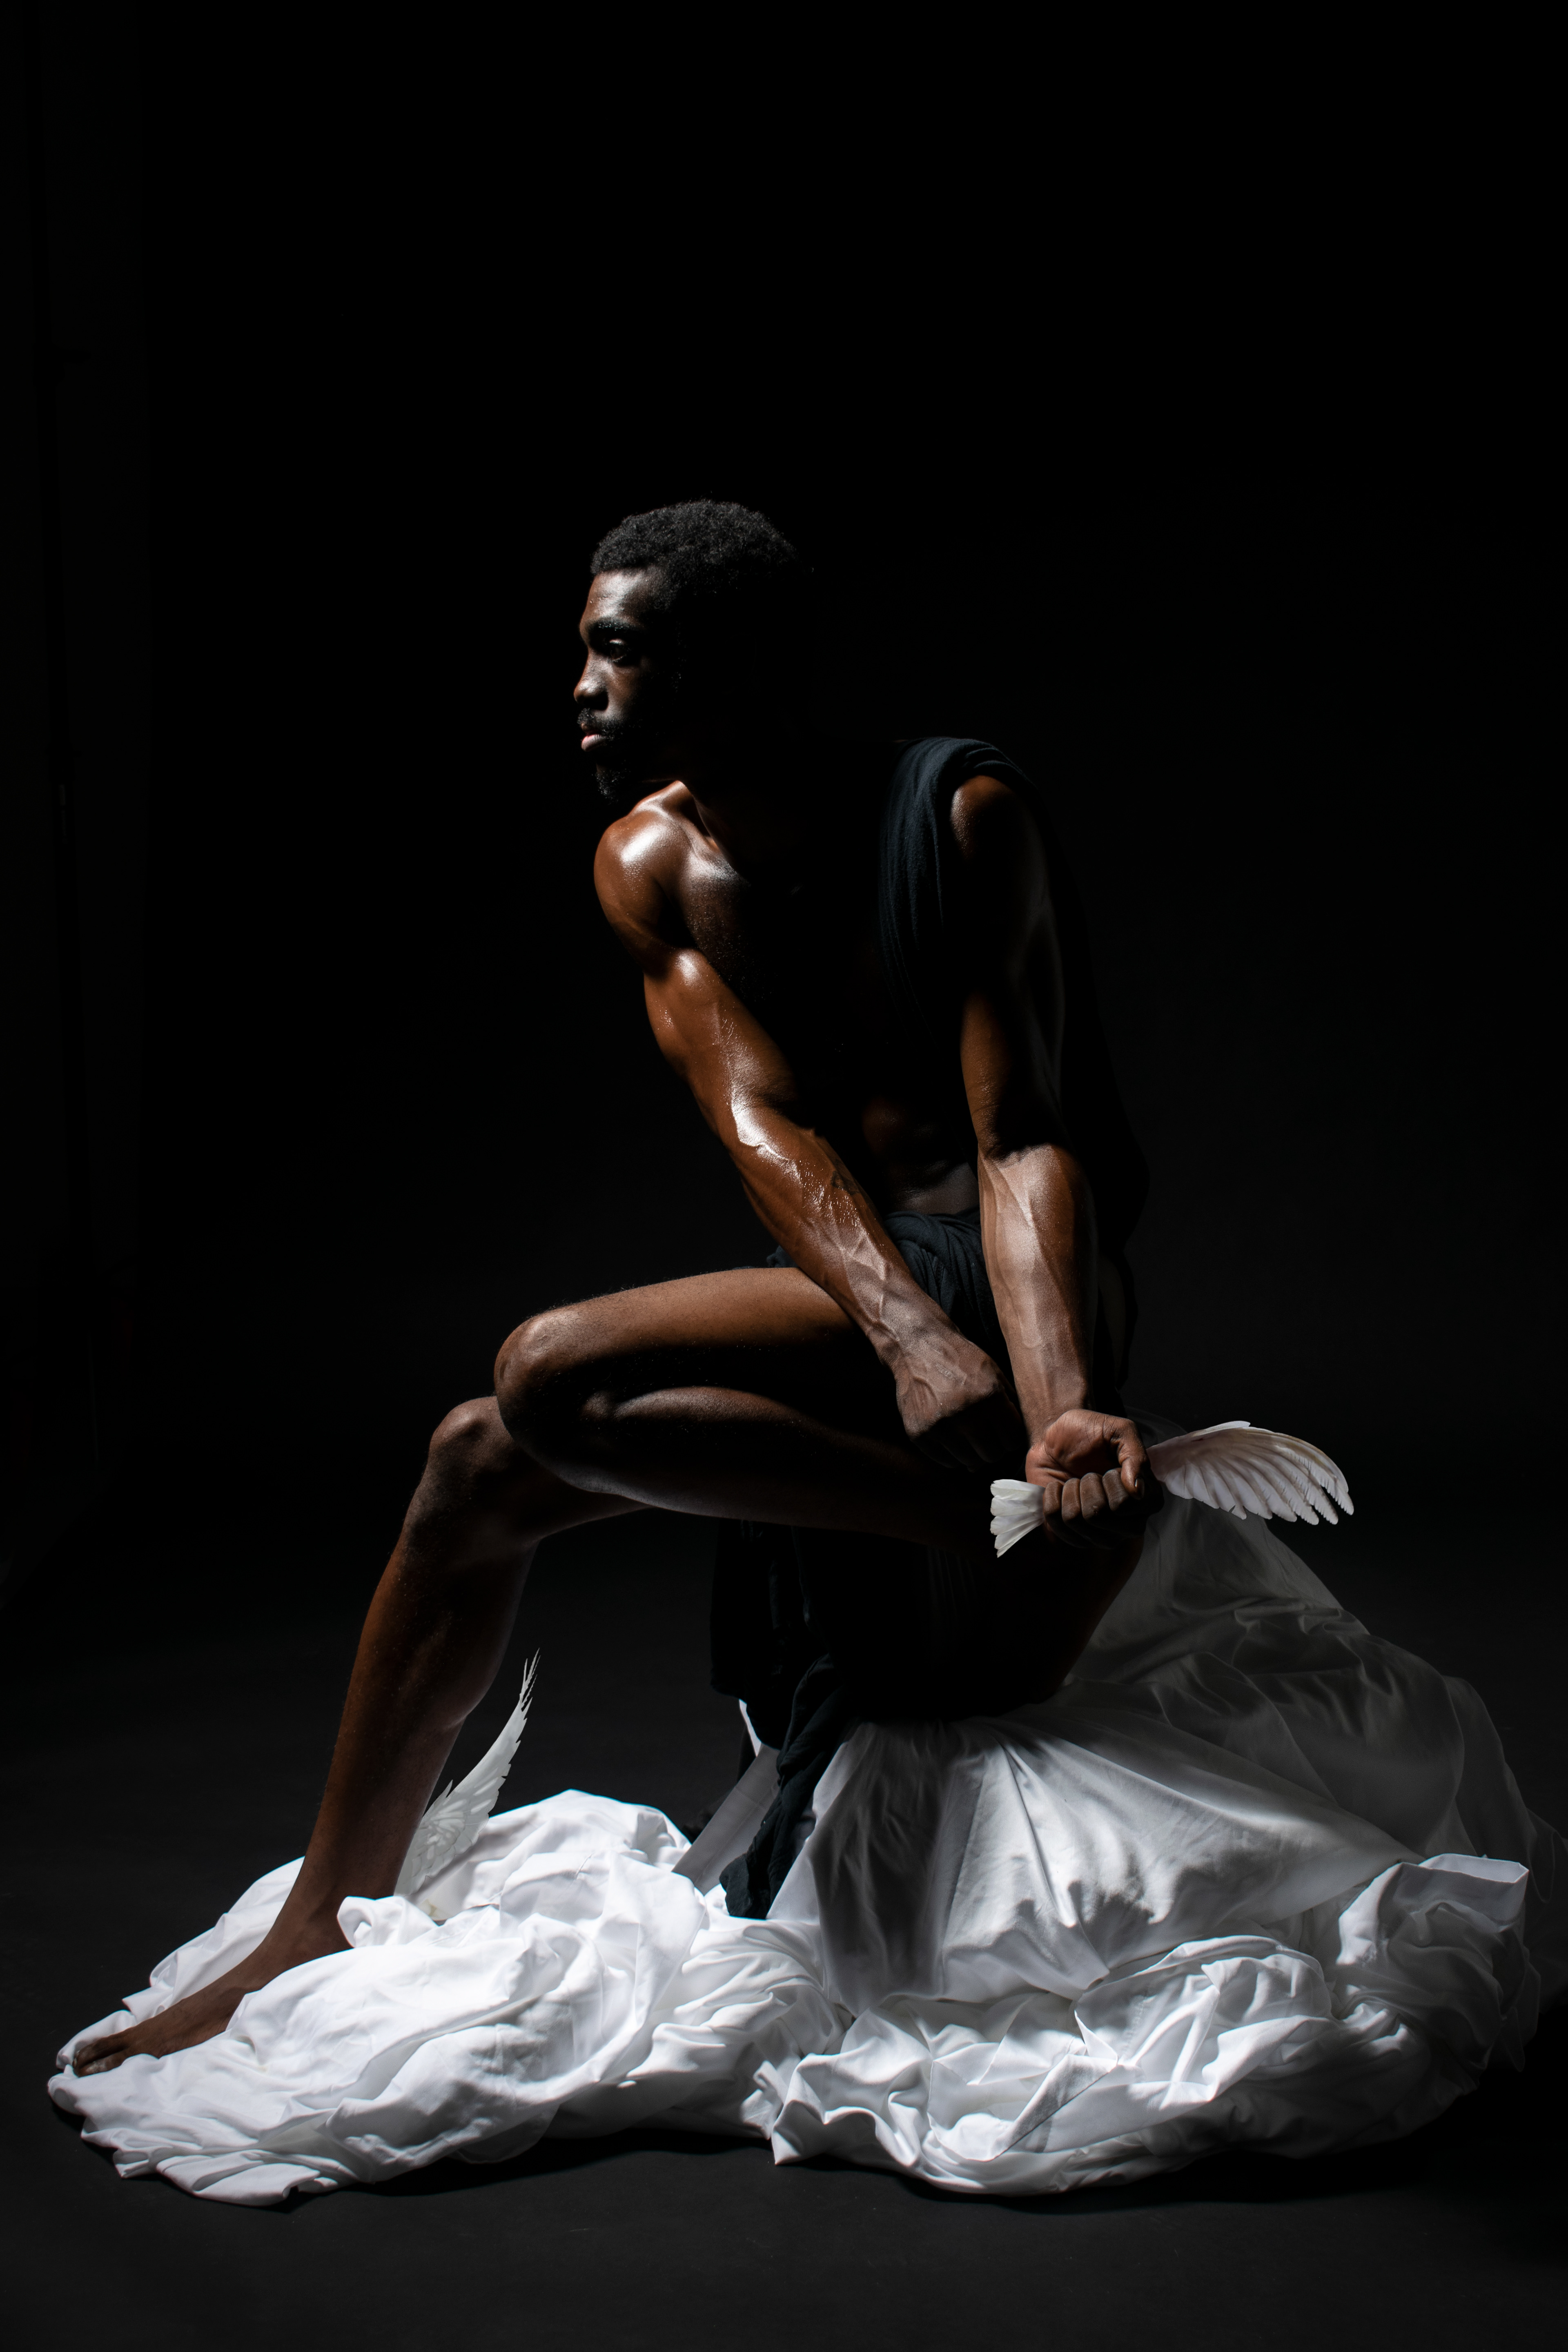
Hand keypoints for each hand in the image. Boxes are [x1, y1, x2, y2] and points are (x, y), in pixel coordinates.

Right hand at [892, 1330, 1026, 1472]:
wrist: (918, 1346)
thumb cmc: (960, 1358)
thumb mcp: (993, 1372)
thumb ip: (1009, 1403)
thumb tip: (1016, 1438)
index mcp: (989, 1397)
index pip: (1012, 1440)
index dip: (1011, 1439)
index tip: (1004, 1434)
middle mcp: (965, 1414)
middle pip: (992, 1455)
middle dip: (994, 1449)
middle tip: (987, 1439)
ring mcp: (940, 1426)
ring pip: (970, 1462)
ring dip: (973, 1454)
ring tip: (970, 1440)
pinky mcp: (919, 1433)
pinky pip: (945, 1461)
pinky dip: (953, 1455)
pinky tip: (953, 1440)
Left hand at [1026, 1410, 1162, 1551]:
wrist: (1055, 1440)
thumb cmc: (1090, 1433)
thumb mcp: (1118, 1430)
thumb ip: (1134, 1455)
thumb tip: (1138, 1491)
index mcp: (1148, 1498)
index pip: (1124, 1504)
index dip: (1109, 1480)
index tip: (1109, 1467)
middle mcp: (1129, 1524)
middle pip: (1098, 1516)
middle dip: (1087, 1484)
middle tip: (1090, 1473)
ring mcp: (1101, 1535)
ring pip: (1075, 1519)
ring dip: (1070, 1490)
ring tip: (1077, 1480)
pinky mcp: (1074, 1537)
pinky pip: (1054, 1523)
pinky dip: (1052, 1497)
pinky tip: (1060, 1489)